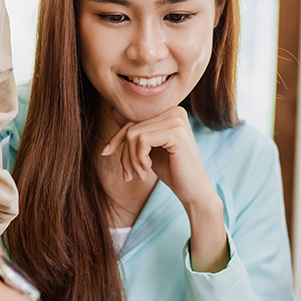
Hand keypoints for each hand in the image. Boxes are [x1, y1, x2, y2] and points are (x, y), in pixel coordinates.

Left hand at [101, 106, 227, 270]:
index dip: (117, 138)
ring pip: (133, 134)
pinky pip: (142, 140)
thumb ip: (135, 130)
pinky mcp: (176, 132)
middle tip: (129, 175)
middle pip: (131, 127)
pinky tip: (148, 168)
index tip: (106, 152)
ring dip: (132, 159)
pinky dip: (139, 158)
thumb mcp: (148, 149)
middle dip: (124, 153)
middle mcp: (175, 110)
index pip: (132, 120)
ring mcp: (177, 119)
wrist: (193, 191)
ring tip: (140, 174)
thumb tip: (113, 110)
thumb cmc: (172, 171)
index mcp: (169, 112)